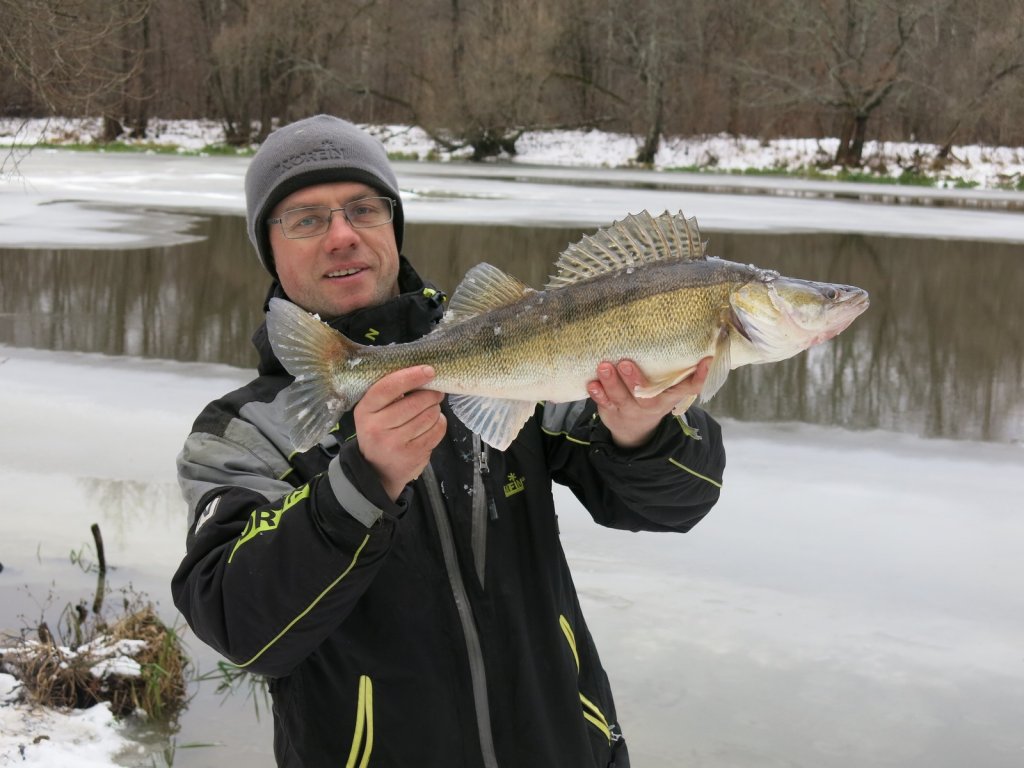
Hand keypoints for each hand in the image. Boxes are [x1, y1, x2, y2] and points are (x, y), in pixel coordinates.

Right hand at [354, 365, 446, 500]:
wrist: (377, 470)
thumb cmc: (379, 431)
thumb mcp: (373, 411)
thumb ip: (390, 393)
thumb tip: (422, 373)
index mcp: (365, 410)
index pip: (388, 387)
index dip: (411, 376)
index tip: (429, 370)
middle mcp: (377, 428)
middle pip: (415, 403)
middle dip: (431, 394)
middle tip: (435, 392)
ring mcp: (395, 444)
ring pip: (429, 416)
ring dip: (435, 409)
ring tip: (431, 409)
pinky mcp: (413, 455)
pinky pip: (437, 430)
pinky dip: (439, 423)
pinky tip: (432, 424)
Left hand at [586, 357, 712, 448]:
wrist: (634, 431)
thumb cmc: (653, 397)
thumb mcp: (668, 390)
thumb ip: (678, 372)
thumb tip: (696, 343)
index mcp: (670, 396)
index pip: (690, 388)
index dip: (699, 376)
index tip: (705, 361)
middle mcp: (651, 404)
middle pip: (646, 395)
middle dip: (635, 380)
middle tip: (625, 362)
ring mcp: (630, 409)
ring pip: (621, 397)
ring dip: (611, 382)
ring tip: (604, 366)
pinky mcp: (612, 411)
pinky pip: (604, 404)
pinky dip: (597, 394)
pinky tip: (592, 383)